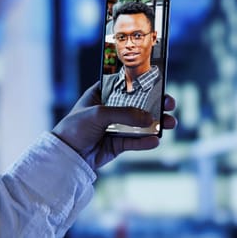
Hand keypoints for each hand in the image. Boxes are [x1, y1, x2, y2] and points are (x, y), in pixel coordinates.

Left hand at [52, 82, 176, 169]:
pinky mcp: (117, 143)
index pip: (126, 84)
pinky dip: (145, 141)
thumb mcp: (99, 114)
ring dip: (156, 123)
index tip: (159, 82)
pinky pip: (135, 141)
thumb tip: (149, 119)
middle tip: (169, 104)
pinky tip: (155, 140)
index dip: (143, 83)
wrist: (65, 155)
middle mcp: (111, 108)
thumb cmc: (75, 127)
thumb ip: (124, 114)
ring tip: (170, 123)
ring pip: (140, 124)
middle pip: (138, 104)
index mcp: (103, 93)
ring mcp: (115, 126)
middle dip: (156, 104)